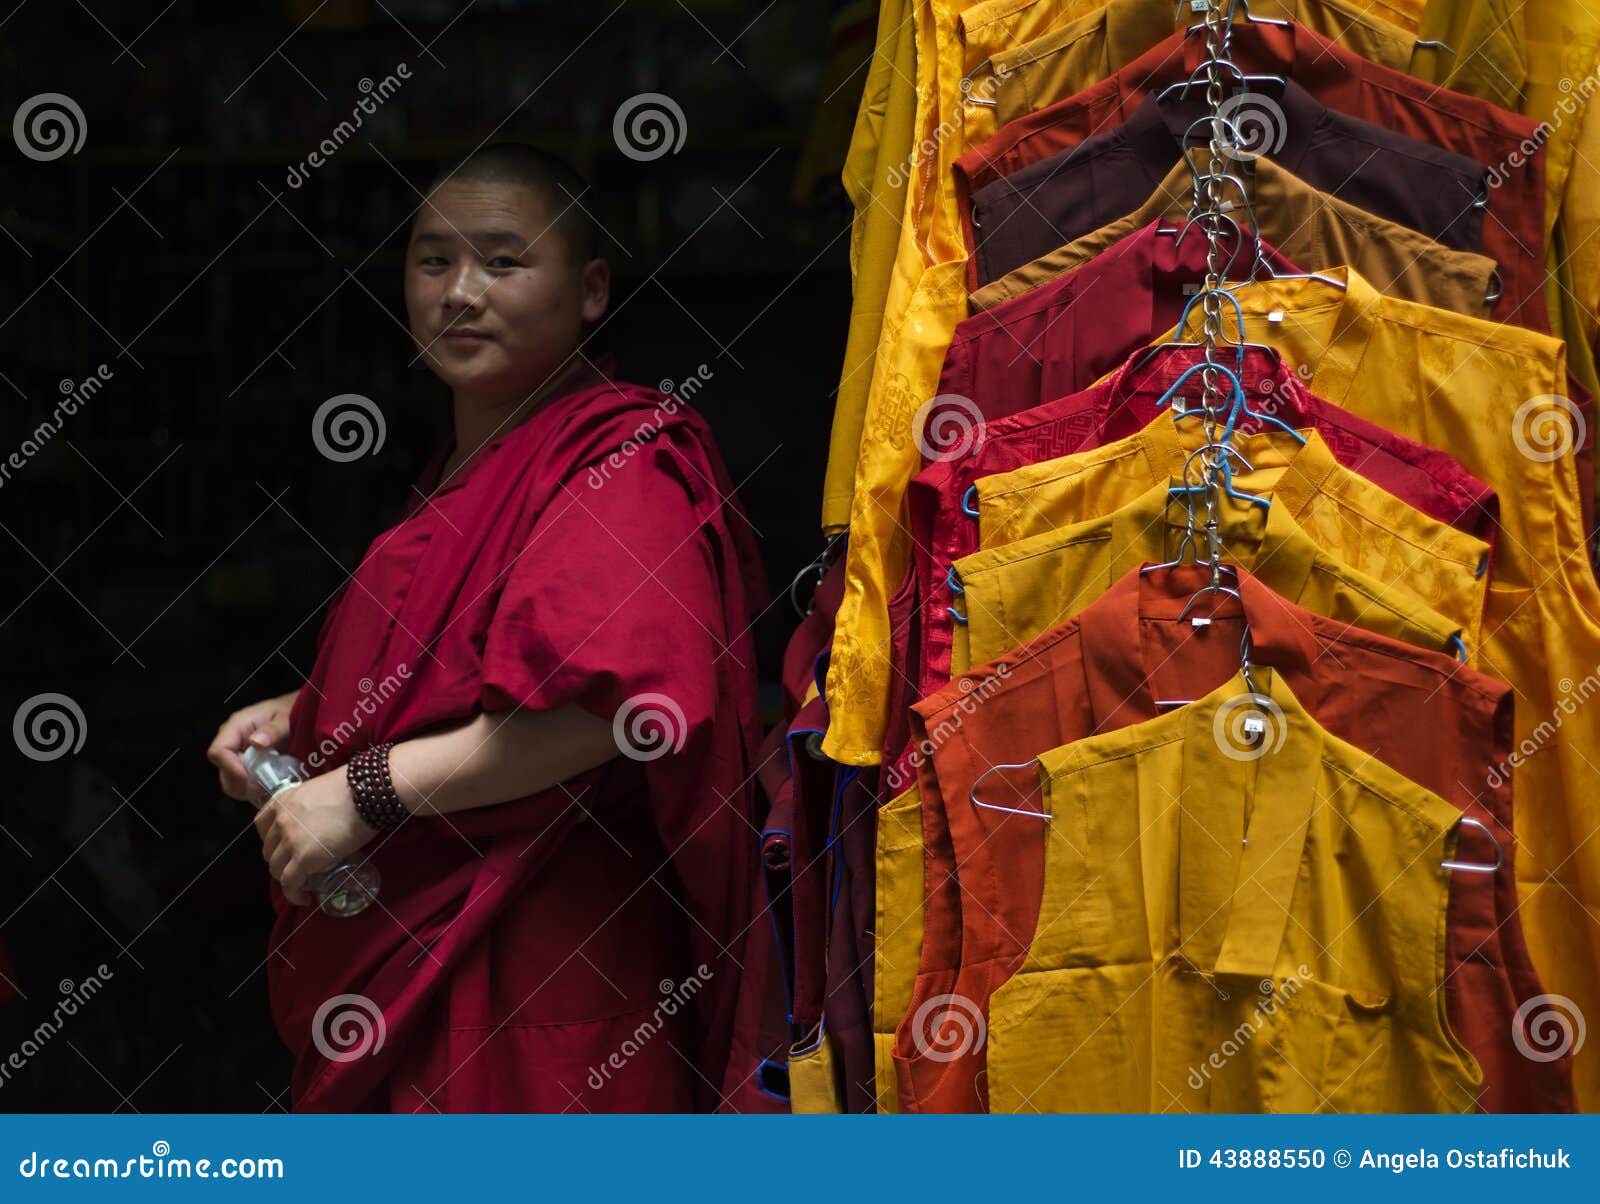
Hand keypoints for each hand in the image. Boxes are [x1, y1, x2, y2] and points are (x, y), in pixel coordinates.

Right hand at [208, 690, 300, 800]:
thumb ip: (273, 730)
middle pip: (223, 771)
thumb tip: (256, 742)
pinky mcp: (246, 766)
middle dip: (241, 783)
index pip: (218, 751)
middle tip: (264, 786)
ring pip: (231, 782)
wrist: (298, 714)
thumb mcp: (286, 718)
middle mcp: (232, 742)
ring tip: (269, 786)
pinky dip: (254, 790)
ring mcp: (237, 755)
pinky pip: (242, 784)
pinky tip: (269, 786)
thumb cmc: (292, 712)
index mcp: (236, 726)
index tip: (250, 777)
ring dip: (248, 789)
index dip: (231, 767)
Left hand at [253, 769, 377, 906]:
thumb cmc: (353, 789)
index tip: (283, 846)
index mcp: (282, 801)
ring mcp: (290, 840)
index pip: (261, 825)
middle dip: (282, 860)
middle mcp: (281, 820)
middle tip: (300, 865)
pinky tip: (304, 898)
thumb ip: (309, 806)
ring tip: (305, 882)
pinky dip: (294, 895)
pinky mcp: (303, 858)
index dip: (271, 840)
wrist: (366, 793)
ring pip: (276, 869)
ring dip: (288, 878)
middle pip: (269, 850)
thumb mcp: (319, 792)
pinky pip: (290, 884)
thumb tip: (320, 819)